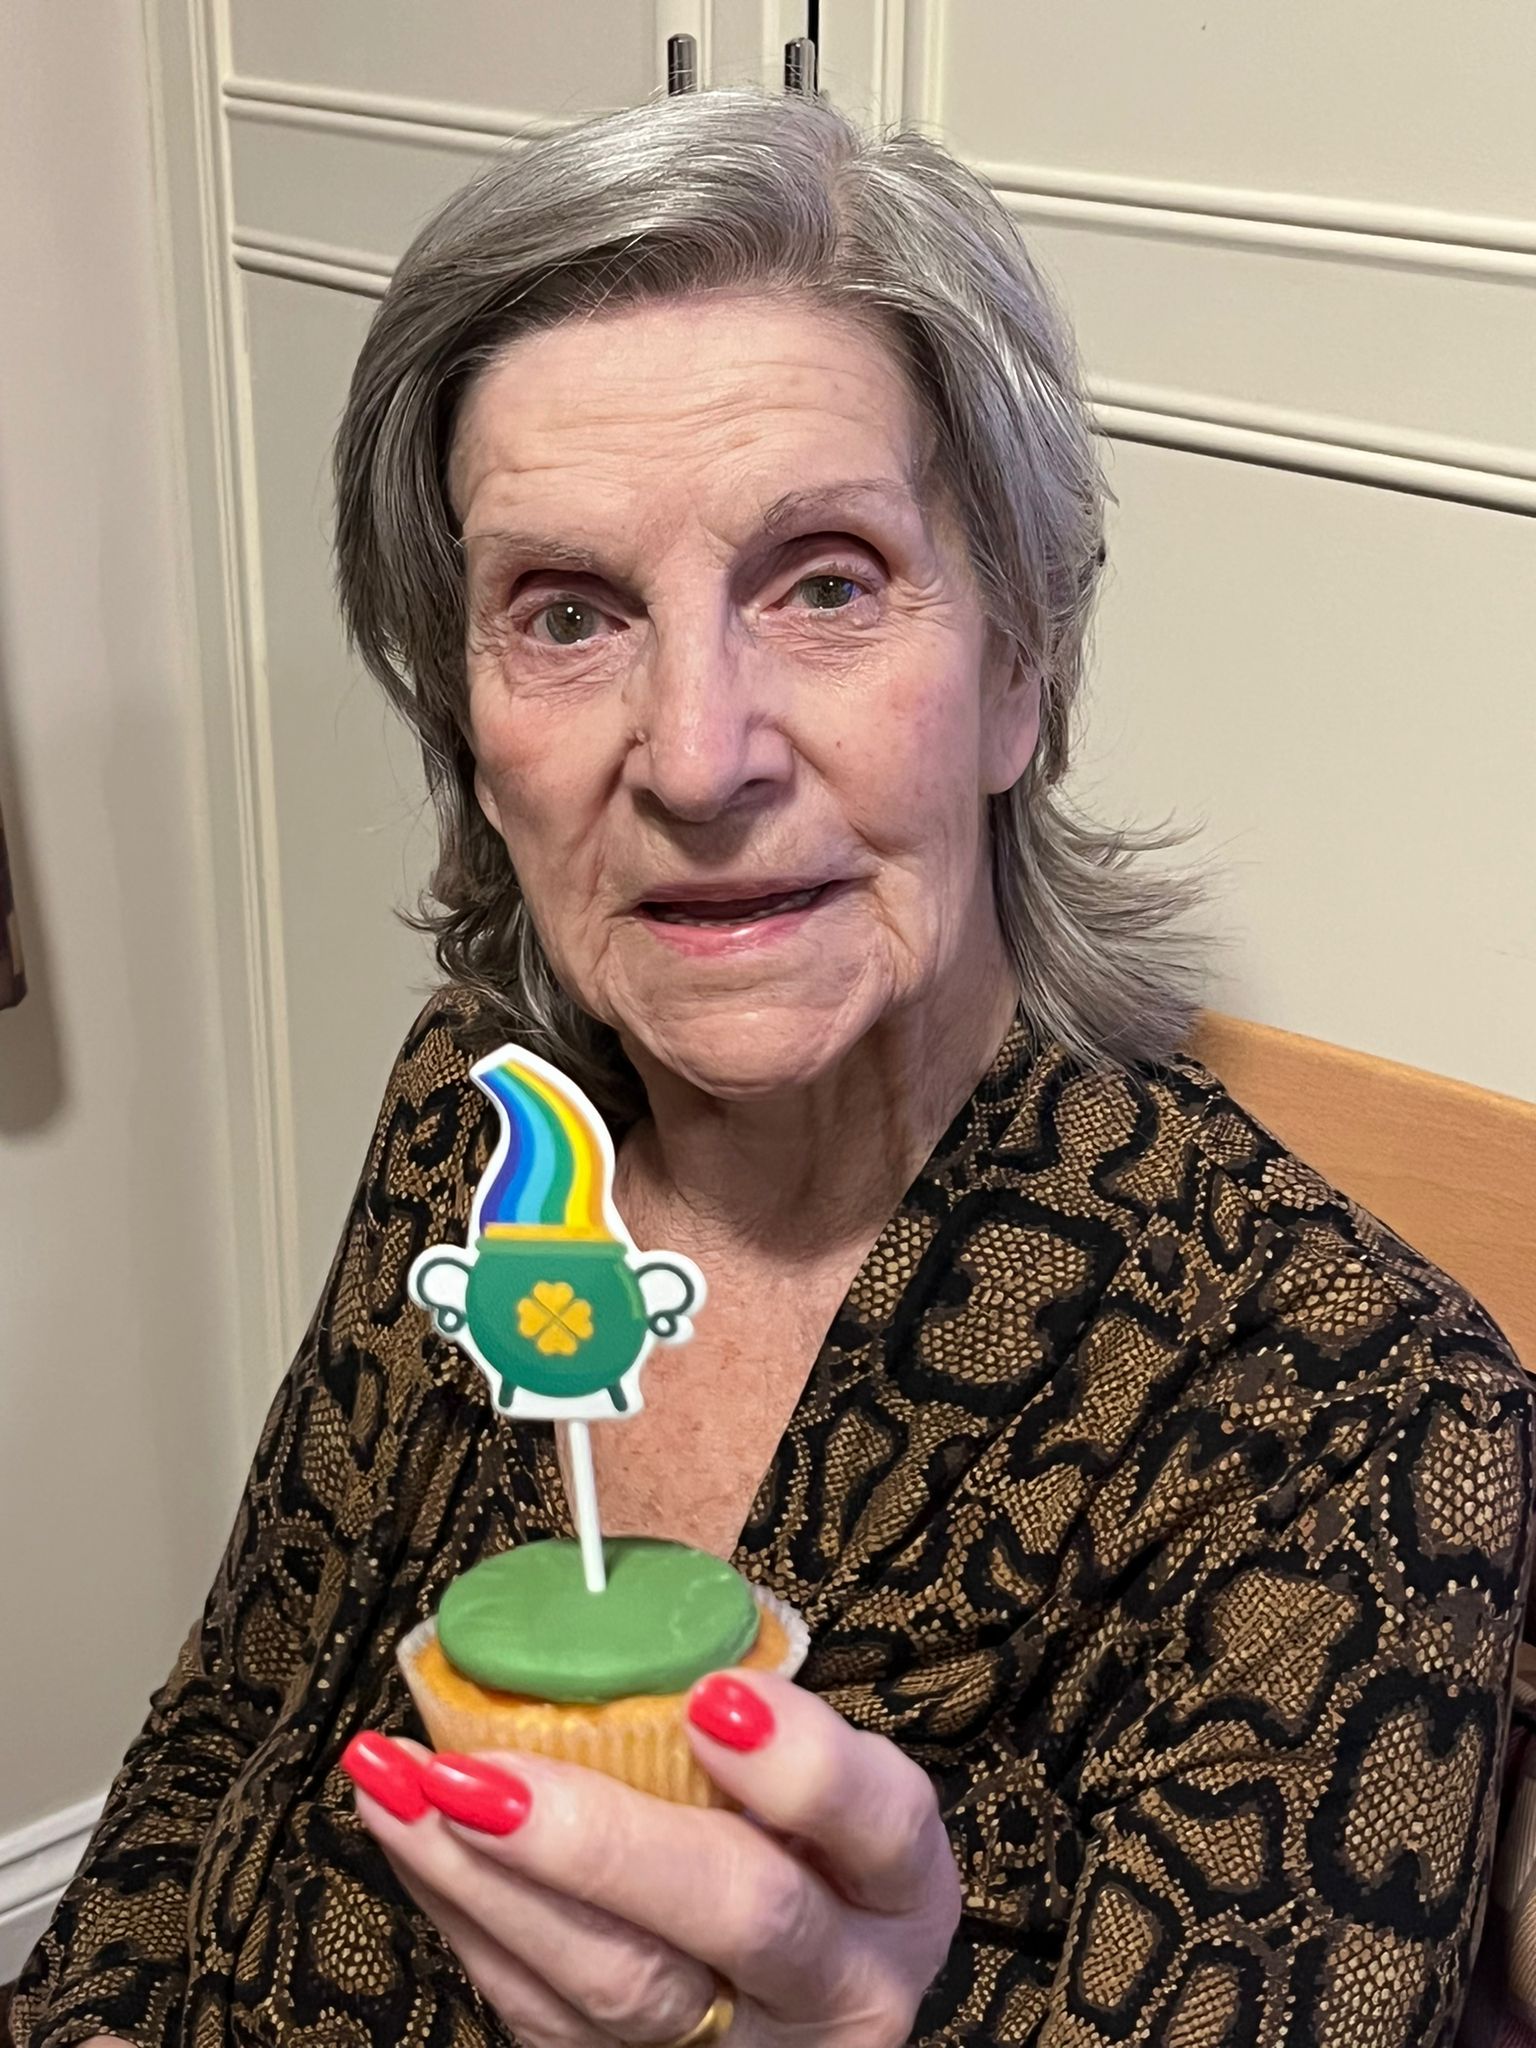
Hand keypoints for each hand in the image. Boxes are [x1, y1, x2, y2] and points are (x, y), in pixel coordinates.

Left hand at [345, 1671, 961, 2044]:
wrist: (795, 1996)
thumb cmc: (805, 1845)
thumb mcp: (828, 1778)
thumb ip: (755, 1718)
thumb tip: (613, 1617)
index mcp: (899, 1882)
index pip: (875, 1822)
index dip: (800, 1766)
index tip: (711, 1697)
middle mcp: (840, 1985)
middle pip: (738, 1916)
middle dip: (600, 1843)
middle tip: (483, 1774)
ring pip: (618, 1986)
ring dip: (487, 1880)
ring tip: (402, 1784)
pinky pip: (541, 2010)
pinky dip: (461, 1913)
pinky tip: (407, 1830)